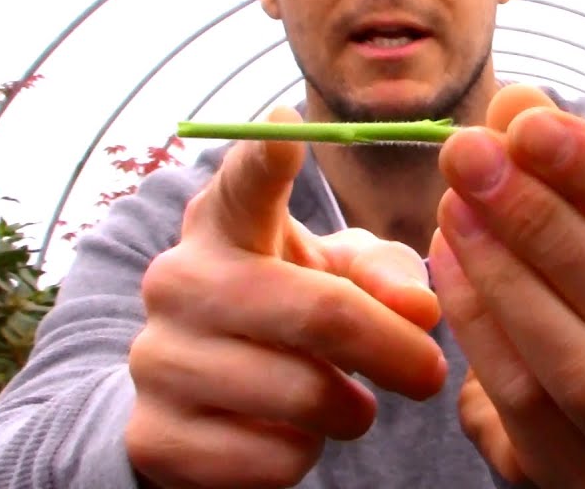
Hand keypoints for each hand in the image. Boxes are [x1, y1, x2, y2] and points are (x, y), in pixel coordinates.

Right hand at [125, 106, 447, 487]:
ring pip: (303, 395)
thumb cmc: (288, 314)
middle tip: (431, 372)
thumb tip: (420, 310)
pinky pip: (273, 459)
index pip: (243, 183)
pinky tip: (290, 436)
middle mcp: (179, 282)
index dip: (268, 159)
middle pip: (318, 312)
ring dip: (351, 409)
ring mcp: (157, 361)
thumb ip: (386, 275)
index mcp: (225, 226)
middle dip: (393, 349)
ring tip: (348, 403)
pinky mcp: (154, 438)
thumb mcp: (338, 278)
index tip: (292, 129)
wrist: (199, 404)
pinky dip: (306, 456)